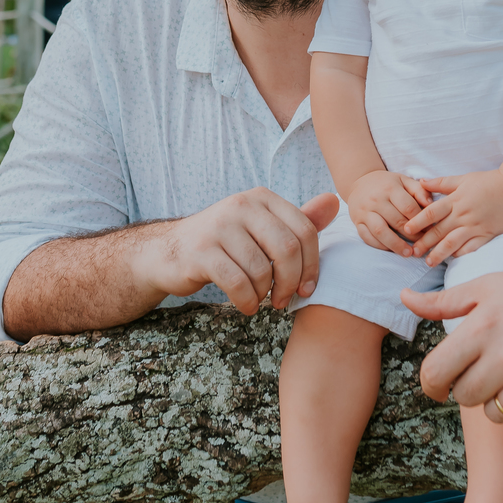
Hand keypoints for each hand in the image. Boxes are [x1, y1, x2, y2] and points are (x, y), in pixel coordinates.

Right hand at [140, 188, 339, 316]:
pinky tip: (245, 304)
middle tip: (283, 300)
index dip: (312, 265)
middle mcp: (241, 205)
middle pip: (288, 249)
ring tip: (258, 298)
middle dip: (291, 282)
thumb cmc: (225, 243)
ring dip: (265, 294)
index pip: (305, 230)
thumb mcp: (262, 228)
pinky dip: (246, 301)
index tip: (306, 288)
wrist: (168, 252)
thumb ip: (298, 220)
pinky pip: (237, 283)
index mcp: (262, 197)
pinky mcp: (200, 251)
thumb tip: (335, 202)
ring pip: (262, 270)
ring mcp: (218, 226)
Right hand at [347, 170, 430, 255]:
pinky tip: (392, 250)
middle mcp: (376, 200)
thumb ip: (419, 190)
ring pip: (381, 231)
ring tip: (408, 253)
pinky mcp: (357, 222)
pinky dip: (380, 246)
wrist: (360, 181)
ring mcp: (365, 212)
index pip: (409, 207)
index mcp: (390, 188)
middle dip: (412, 235)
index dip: (422, 220)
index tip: (431, 230)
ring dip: (396, 245)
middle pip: (397, 221)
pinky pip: (367, 237)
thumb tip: (431, 205)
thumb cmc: (387, 183)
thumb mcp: (404, 181)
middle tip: (423, 244)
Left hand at [400, 255, 502, 429]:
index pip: (435, 373)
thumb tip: (404, 297)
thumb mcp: (488, 287)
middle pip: (464, 397)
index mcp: (483, 328)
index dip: (431, 384)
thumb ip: (443, 301)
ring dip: (498, 400)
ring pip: (495, 413)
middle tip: (485, 373)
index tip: (438, 386)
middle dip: (469, 388)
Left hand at [405, 172, 502, 265]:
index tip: (406, 230)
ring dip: (439, 253)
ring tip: (428, 262)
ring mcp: (476, 226)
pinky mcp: (487, 234)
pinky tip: (452, 260)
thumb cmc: (489, 181)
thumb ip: (442, 183)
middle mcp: (463, 214)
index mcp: (456, 200)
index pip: (432, 212)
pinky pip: (472, 247)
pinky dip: (461, 254)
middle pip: (439, 231)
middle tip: (412, 252)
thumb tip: (421, 181)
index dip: (417, 221)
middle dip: (424, 243)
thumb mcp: (463, 178)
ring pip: (453, 242)